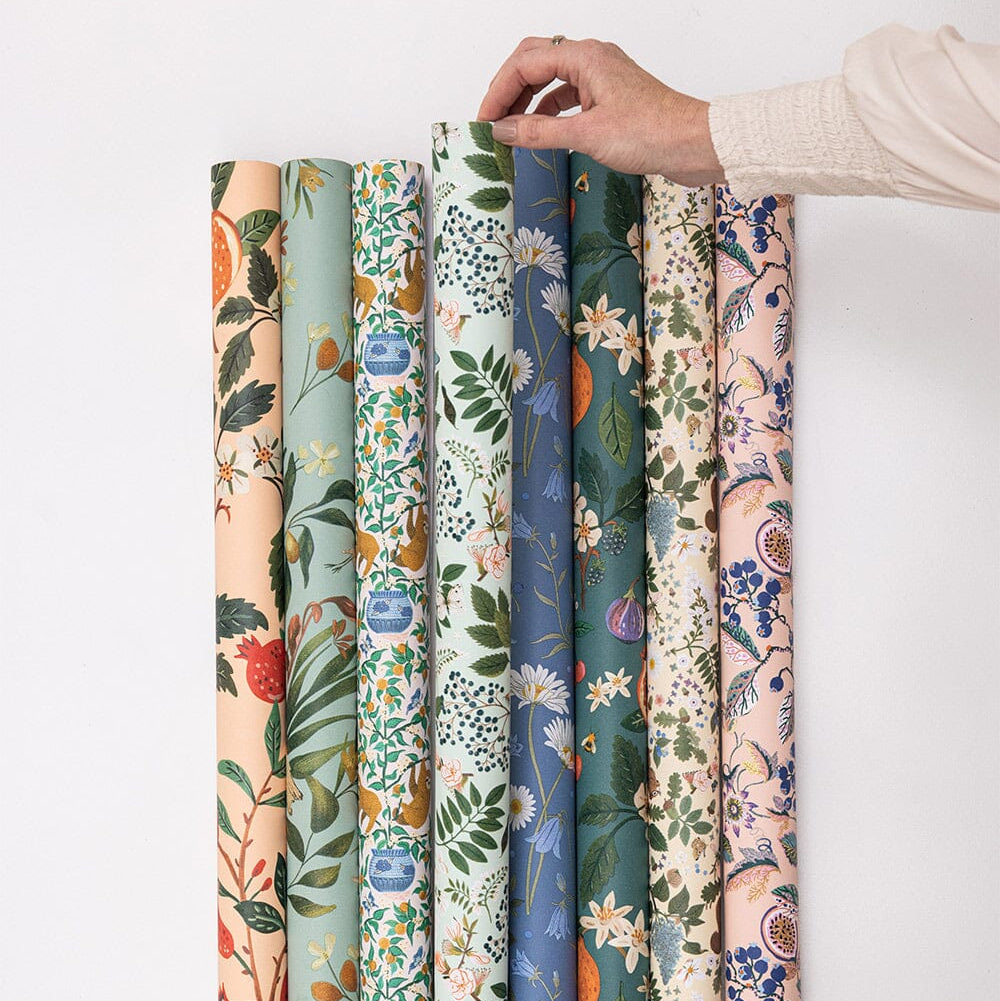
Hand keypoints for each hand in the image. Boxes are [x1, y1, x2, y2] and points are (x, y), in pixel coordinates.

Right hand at [478, 37, 723, 185]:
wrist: (694, 145)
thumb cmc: (650, 133)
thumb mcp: (586, 135)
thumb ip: (539, 133)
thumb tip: (503, 131)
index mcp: (585, 57)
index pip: (526, 63)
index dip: (499, 91)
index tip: (484, 121)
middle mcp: (593, 59)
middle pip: (535, 62)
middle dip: (509, 89)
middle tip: (492, 120)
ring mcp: (603, 78)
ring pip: (551, 80)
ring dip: (528, 102)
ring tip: (511, 130)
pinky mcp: (611, 98)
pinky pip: (569, 97)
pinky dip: (549, 112)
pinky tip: (540, 132)